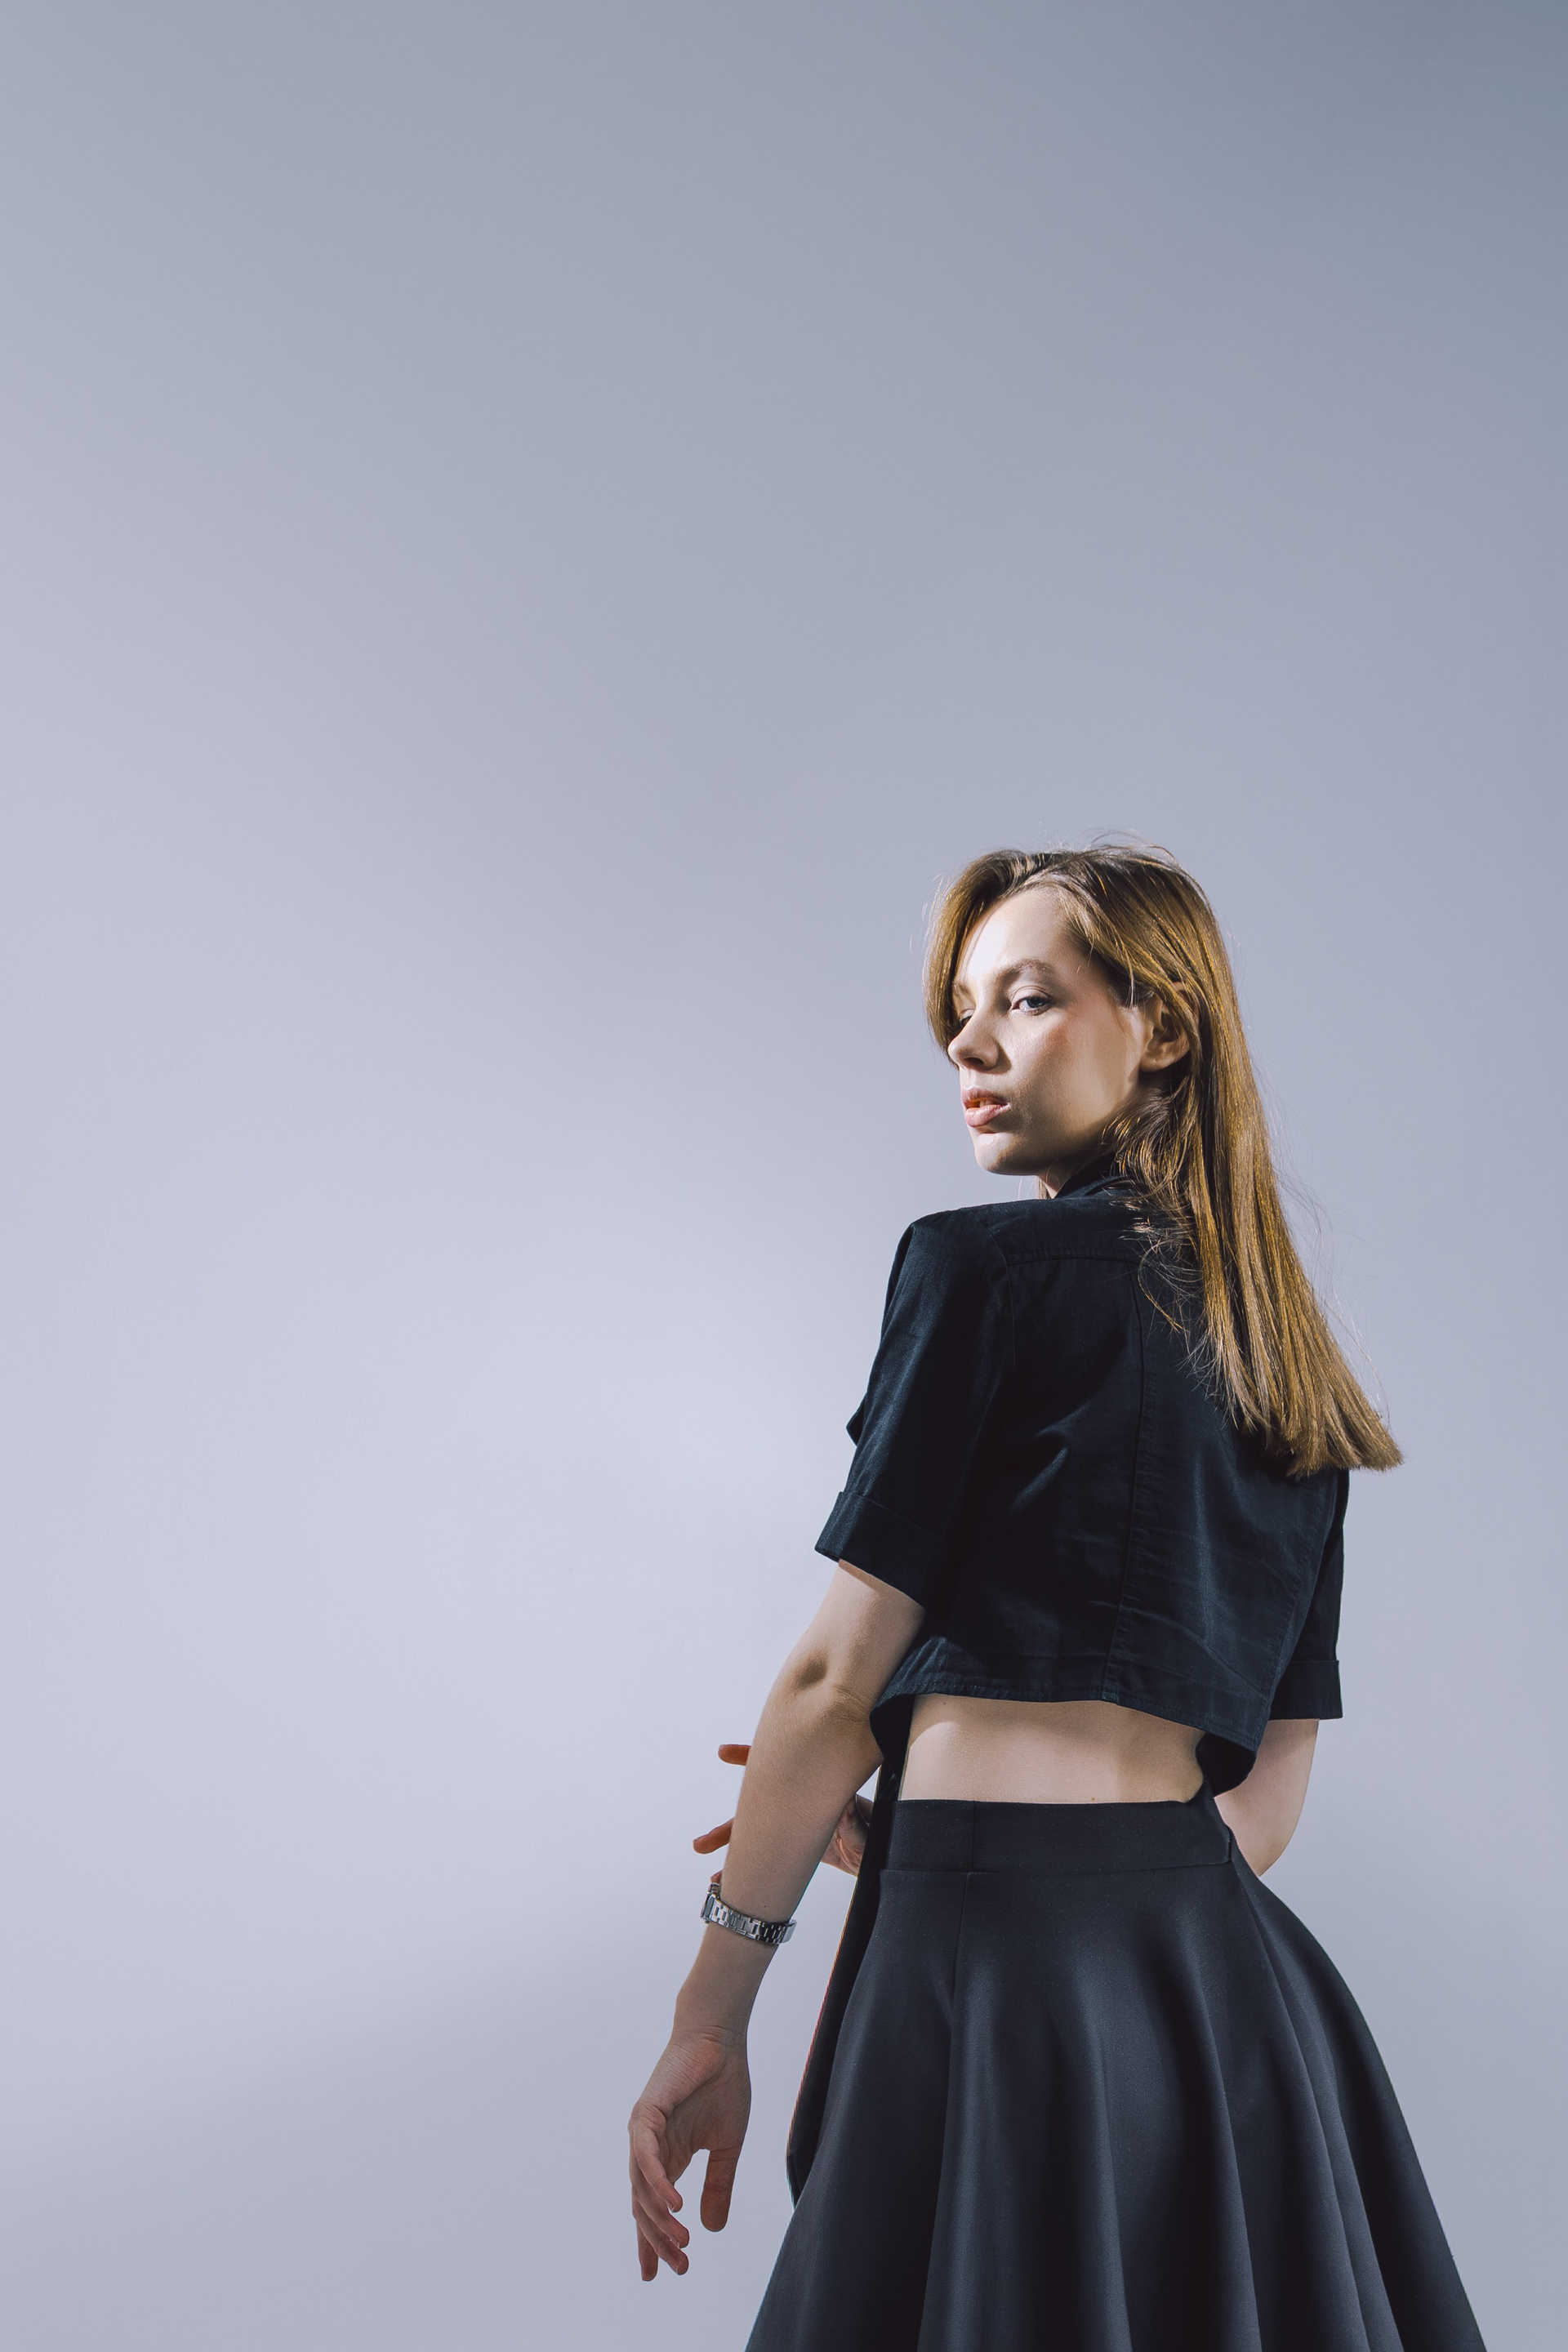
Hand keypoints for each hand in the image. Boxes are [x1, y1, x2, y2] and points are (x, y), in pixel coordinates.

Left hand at [628, 2026, 750, 2279]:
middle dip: (659, 2239)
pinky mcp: (646, 2114)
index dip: (652, 2242)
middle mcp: (648, 2148)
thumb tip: (712, 2229)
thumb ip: (718, 2185)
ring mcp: (643, 2132)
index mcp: (665, 2156)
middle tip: (681, 2266)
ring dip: (659, 2218)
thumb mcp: (726, 2145)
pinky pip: (645, 2155)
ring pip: (641, 2187)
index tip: (658, 2276)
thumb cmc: (722, 2084)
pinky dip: (656, 2182)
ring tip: (682, 2243)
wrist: (721, 2039)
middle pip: (643, 2206)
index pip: (651, 2207)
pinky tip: (673, 2205)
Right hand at [693, 1744, 872, 1877]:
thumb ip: (856, 1824)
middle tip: (699, 1845)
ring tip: (711, 1877)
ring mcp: (794, 1829)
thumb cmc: (878, 1837)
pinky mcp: (796, 1850)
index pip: (780, 1767)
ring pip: (755, 1838)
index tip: (723, 1753)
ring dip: (731, 1853)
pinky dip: (747, 1871)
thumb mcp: (869, 1832)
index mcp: (813, 1792)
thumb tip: (843, 1806)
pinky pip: (767, 1859)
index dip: (752, 1758)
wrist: (880, 1857)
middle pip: (756, 1811)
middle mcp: (797, 1807)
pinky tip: (727, 1885)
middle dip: (729, 1828)